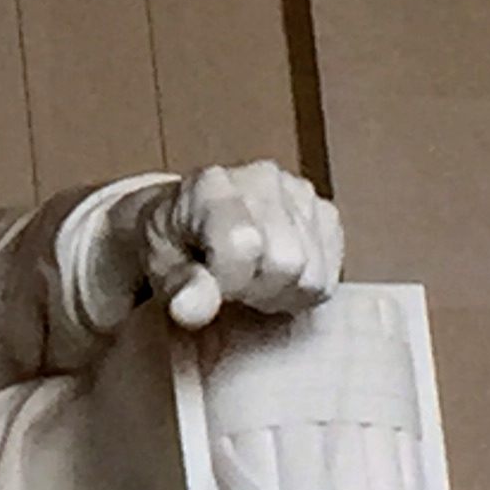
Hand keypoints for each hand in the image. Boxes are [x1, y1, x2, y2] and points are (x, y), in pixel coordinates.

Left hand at [140, 160, 341, 331]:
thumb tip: (192, 310)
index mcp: (211, 186)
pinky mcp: (325, 213)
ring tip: (249, 278)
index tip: (207, 284)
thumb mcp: (159, 267)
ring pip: (312, 275)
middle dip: (257, 289)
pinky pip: (330, 276)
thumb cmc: (171, 245)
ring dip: (280, 292)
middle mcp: (262, 179)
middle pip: (287, 264)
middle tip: (229, 285)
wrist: (185, 220)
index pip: (244, 245)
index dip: (229, 281)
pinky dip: (301, 288)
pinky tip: (272, 273)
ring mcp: (299, 193)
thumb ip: (179, 287)